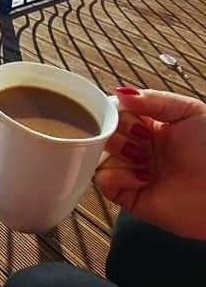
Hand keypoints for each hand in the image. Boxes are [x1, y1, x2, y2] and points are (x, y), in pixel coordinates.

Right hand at [95, 88, 205, 239]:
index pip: (114, 110)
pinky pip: (102, 180)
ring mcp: (131, 170)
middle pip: (102, 130)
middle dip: (116, 131)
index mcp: (149, 124)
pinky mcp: (129, 195)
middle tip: (140, 137)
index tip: (126, 114)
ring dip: (118, 152)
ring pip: (97, 153)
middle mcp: (137, 146)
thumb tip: (119, 92)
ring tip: (142, 158)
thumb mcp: (189, 112)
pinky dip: (116, 176)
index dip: (114, 111)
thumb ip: (153, 99)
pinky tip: (141, 177)